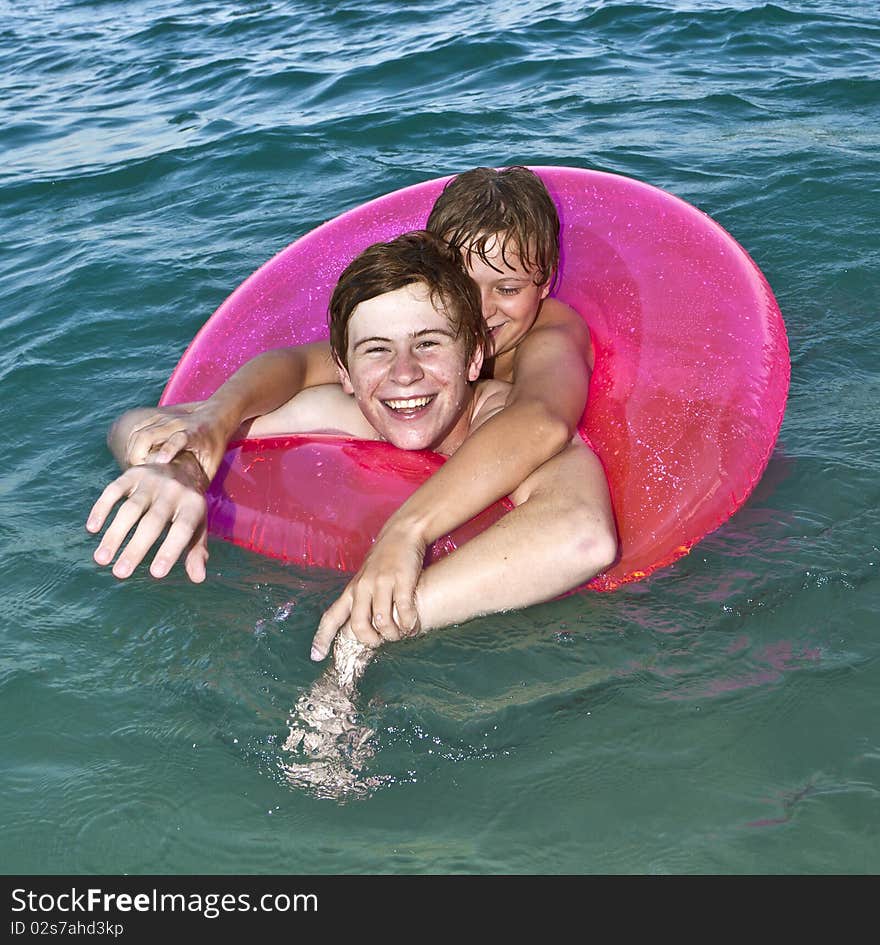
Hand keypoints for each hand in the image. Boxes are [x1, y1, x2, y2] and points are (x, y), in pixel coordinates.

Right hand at [86, 455, 209, 581]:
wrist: (181, 467)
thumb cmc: (187, 509)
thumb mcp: (198, 527)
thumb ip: (196, 552)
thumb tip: (198, 579)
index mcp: (193, 506)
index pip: (182, 530)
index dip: (169, 551)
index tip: (155, 574)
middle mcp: (173, 491)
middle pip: (152, 522)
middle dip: (135, 548)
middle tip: (120, 574)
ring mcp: (151, 481)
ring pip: (130, 509)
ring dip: (114, 534)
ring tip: (101, 559)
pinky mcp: (132, 474)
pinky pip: (113, 490)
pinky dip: (101, 509)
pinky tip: (92, 529)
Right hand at [124, 401, 234, 480]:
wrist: (215, 416)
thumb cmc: (214, 445)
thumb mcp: (212, 464)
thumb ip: (199, 480)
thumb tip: (187, 505)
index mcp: (194, 434)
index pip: (179, 438)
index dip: (169, 449)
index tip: (160, 463)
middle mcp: (177, 424)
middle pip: (149, 435)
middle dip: (138, 456)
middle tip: (139, 475)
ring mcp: (165, 419)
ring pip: (139, 433)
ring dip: (132, 453)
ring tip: (135, 471)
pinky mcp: (156, 417)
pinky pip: (136, 431)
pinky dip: (131, 446)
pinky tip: (135, 460)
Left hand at [310, 524, 426, 659]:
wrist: (402, 533)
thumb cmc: (384, 560)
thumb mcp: (365, 579)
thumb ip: (361, 600)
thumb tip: (361, 629)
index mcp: (351, 590)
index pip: (331, 616)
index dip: (322, 638)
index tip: (315, 656)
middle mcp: (363, 587)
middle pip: (358, 625)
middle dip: (370, 640)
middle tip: (380, 641)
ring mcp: (382, 582)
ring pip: (382, 621)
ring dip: (392, 634)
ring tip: (400, 633)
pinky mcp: (401, 580)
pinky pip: (404, 610)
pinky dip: (408, 623)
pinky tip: (412, 625)